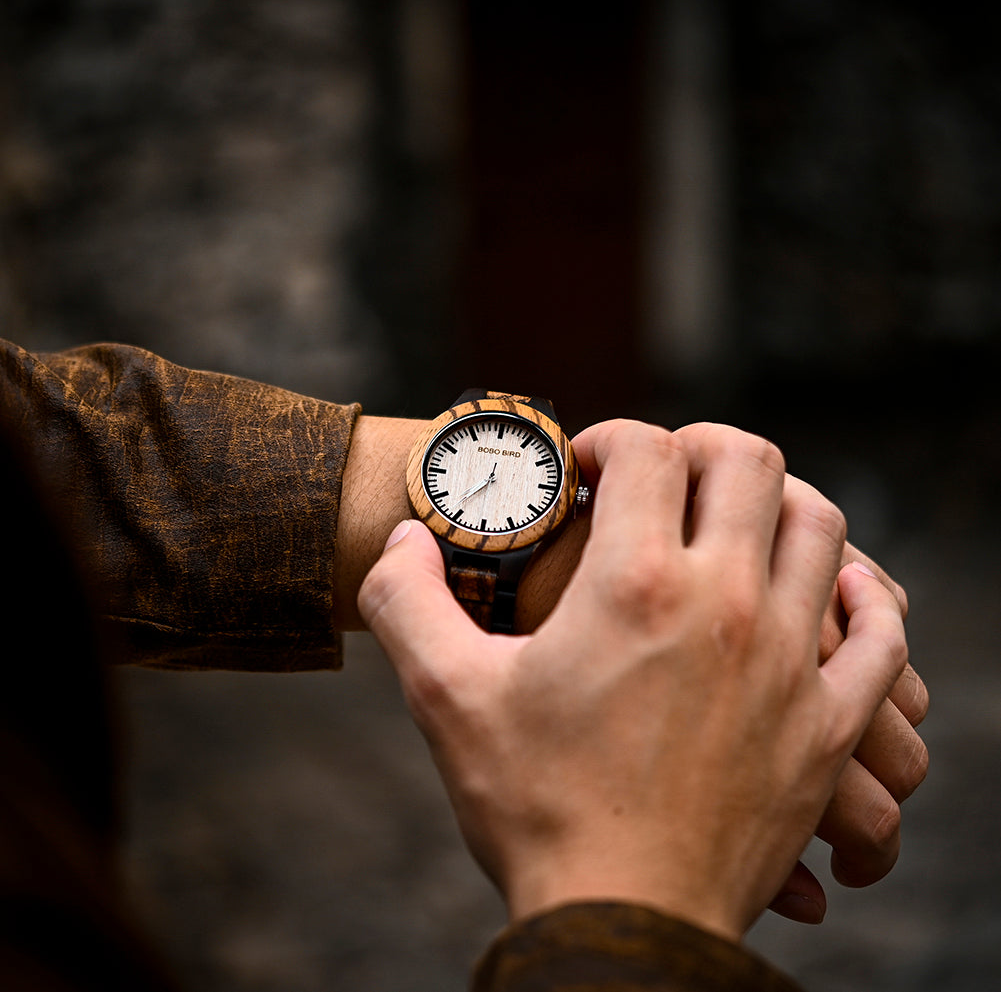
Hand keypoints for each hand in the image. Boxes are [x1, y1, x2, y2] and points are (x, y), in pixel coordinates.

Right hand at [359, 420, 908, 940]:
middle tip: (661, 480)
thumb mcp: (446, 696)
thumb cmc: (534, 808)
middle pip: (747, 460)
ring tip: (731, 528)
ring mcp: (790, 660)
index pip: (645, 448)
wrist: (623, 921)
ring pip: (819, 526)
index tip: (585, 471)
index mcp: (634, 583)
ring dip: (776, 503)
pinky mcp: (829, 721)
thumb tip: (403, 537)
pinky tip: (832, 593)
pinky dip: (863, 596)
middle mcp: (725, 602)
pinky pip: (880, 631)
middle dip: (698, 448)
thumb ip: (405, 599)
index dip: (608, 437)